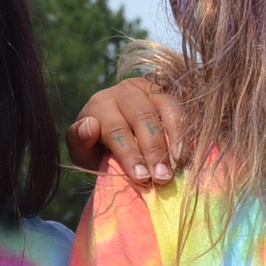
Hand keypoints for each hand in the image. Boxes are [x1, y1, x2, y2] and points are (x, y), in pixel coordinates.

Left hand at [66, 76, 182, 184]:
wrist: (119, 133)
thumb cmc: (100, 147)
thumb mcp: (83, 151)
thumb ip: (80, 142)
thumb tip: (90, 126)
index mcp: (99, 104)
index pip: (115, 129)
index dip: (129, 154)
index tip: (141, 178)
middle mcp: (124, 90)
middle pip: (141, 117)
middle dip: (152, 150)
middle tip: (161, 178)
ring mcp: (148, 87)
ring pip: (163, 108)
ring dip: (172, 139)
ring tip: (176, 167)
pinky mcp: (168, 91)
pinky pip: (179, 108)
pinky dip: (183, 132)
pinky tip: (184, 155)